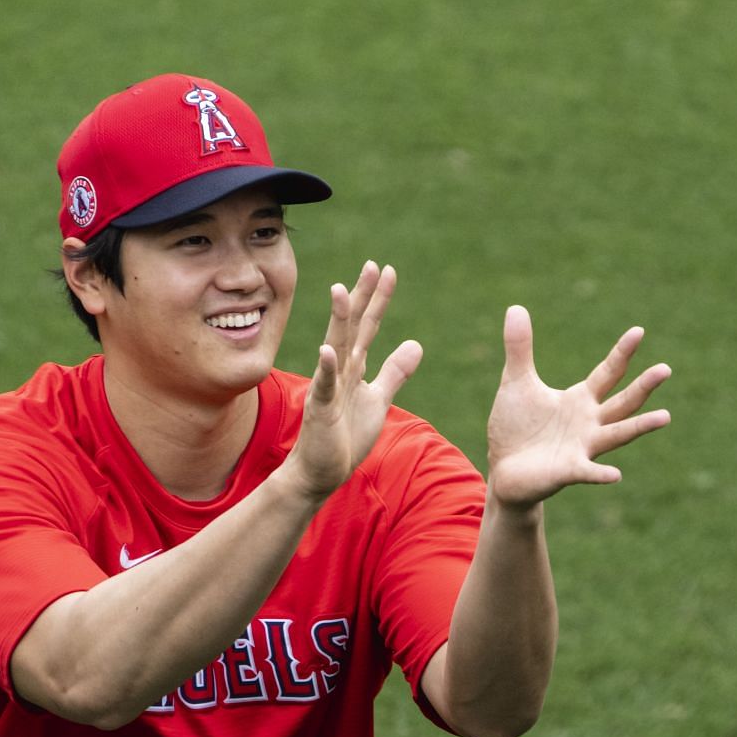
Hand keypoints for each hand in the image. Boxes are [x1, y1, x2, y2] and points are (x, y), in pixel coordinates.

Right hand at [283, 261, 423, 499]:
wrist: (321, 471)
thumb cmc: (346, 436)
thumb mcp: (378, 399)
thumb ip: (394, 371)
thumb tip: (416, 343)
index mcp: (355, 367)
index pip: (368, 326)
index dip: (378, 299)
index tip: (388, 270)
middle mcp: (340, 370)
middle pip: (353, 326)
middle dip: (362, 296)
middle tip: (372, 265)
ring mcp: (328, 387)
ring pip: (335, 347)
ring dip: (338, 320)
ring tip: (340, 289)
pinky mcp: (322, 409)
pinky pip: (325, 386)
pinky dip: (326, 368)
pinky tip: (327, 350)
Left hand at [484, 306, 671, 509]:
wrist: (503, 469)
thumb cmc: (515, 428)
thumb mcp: (516, 382)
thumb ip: (520, 349)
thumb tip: (515, 308)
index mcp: (581, 400)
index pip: (609, 372)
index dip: (622, 353)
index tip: (639, 331)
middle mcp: (589, 423)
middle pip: (623, 402)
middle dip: (643, 386)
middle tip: (665, 369)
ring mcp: (582, 448)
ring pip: (617, 435)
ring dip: (640, 426)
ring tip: (666, 416)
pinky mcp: (568, 471)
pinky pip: (588, 472)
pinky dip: (601, 474)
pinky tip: (615, 475)